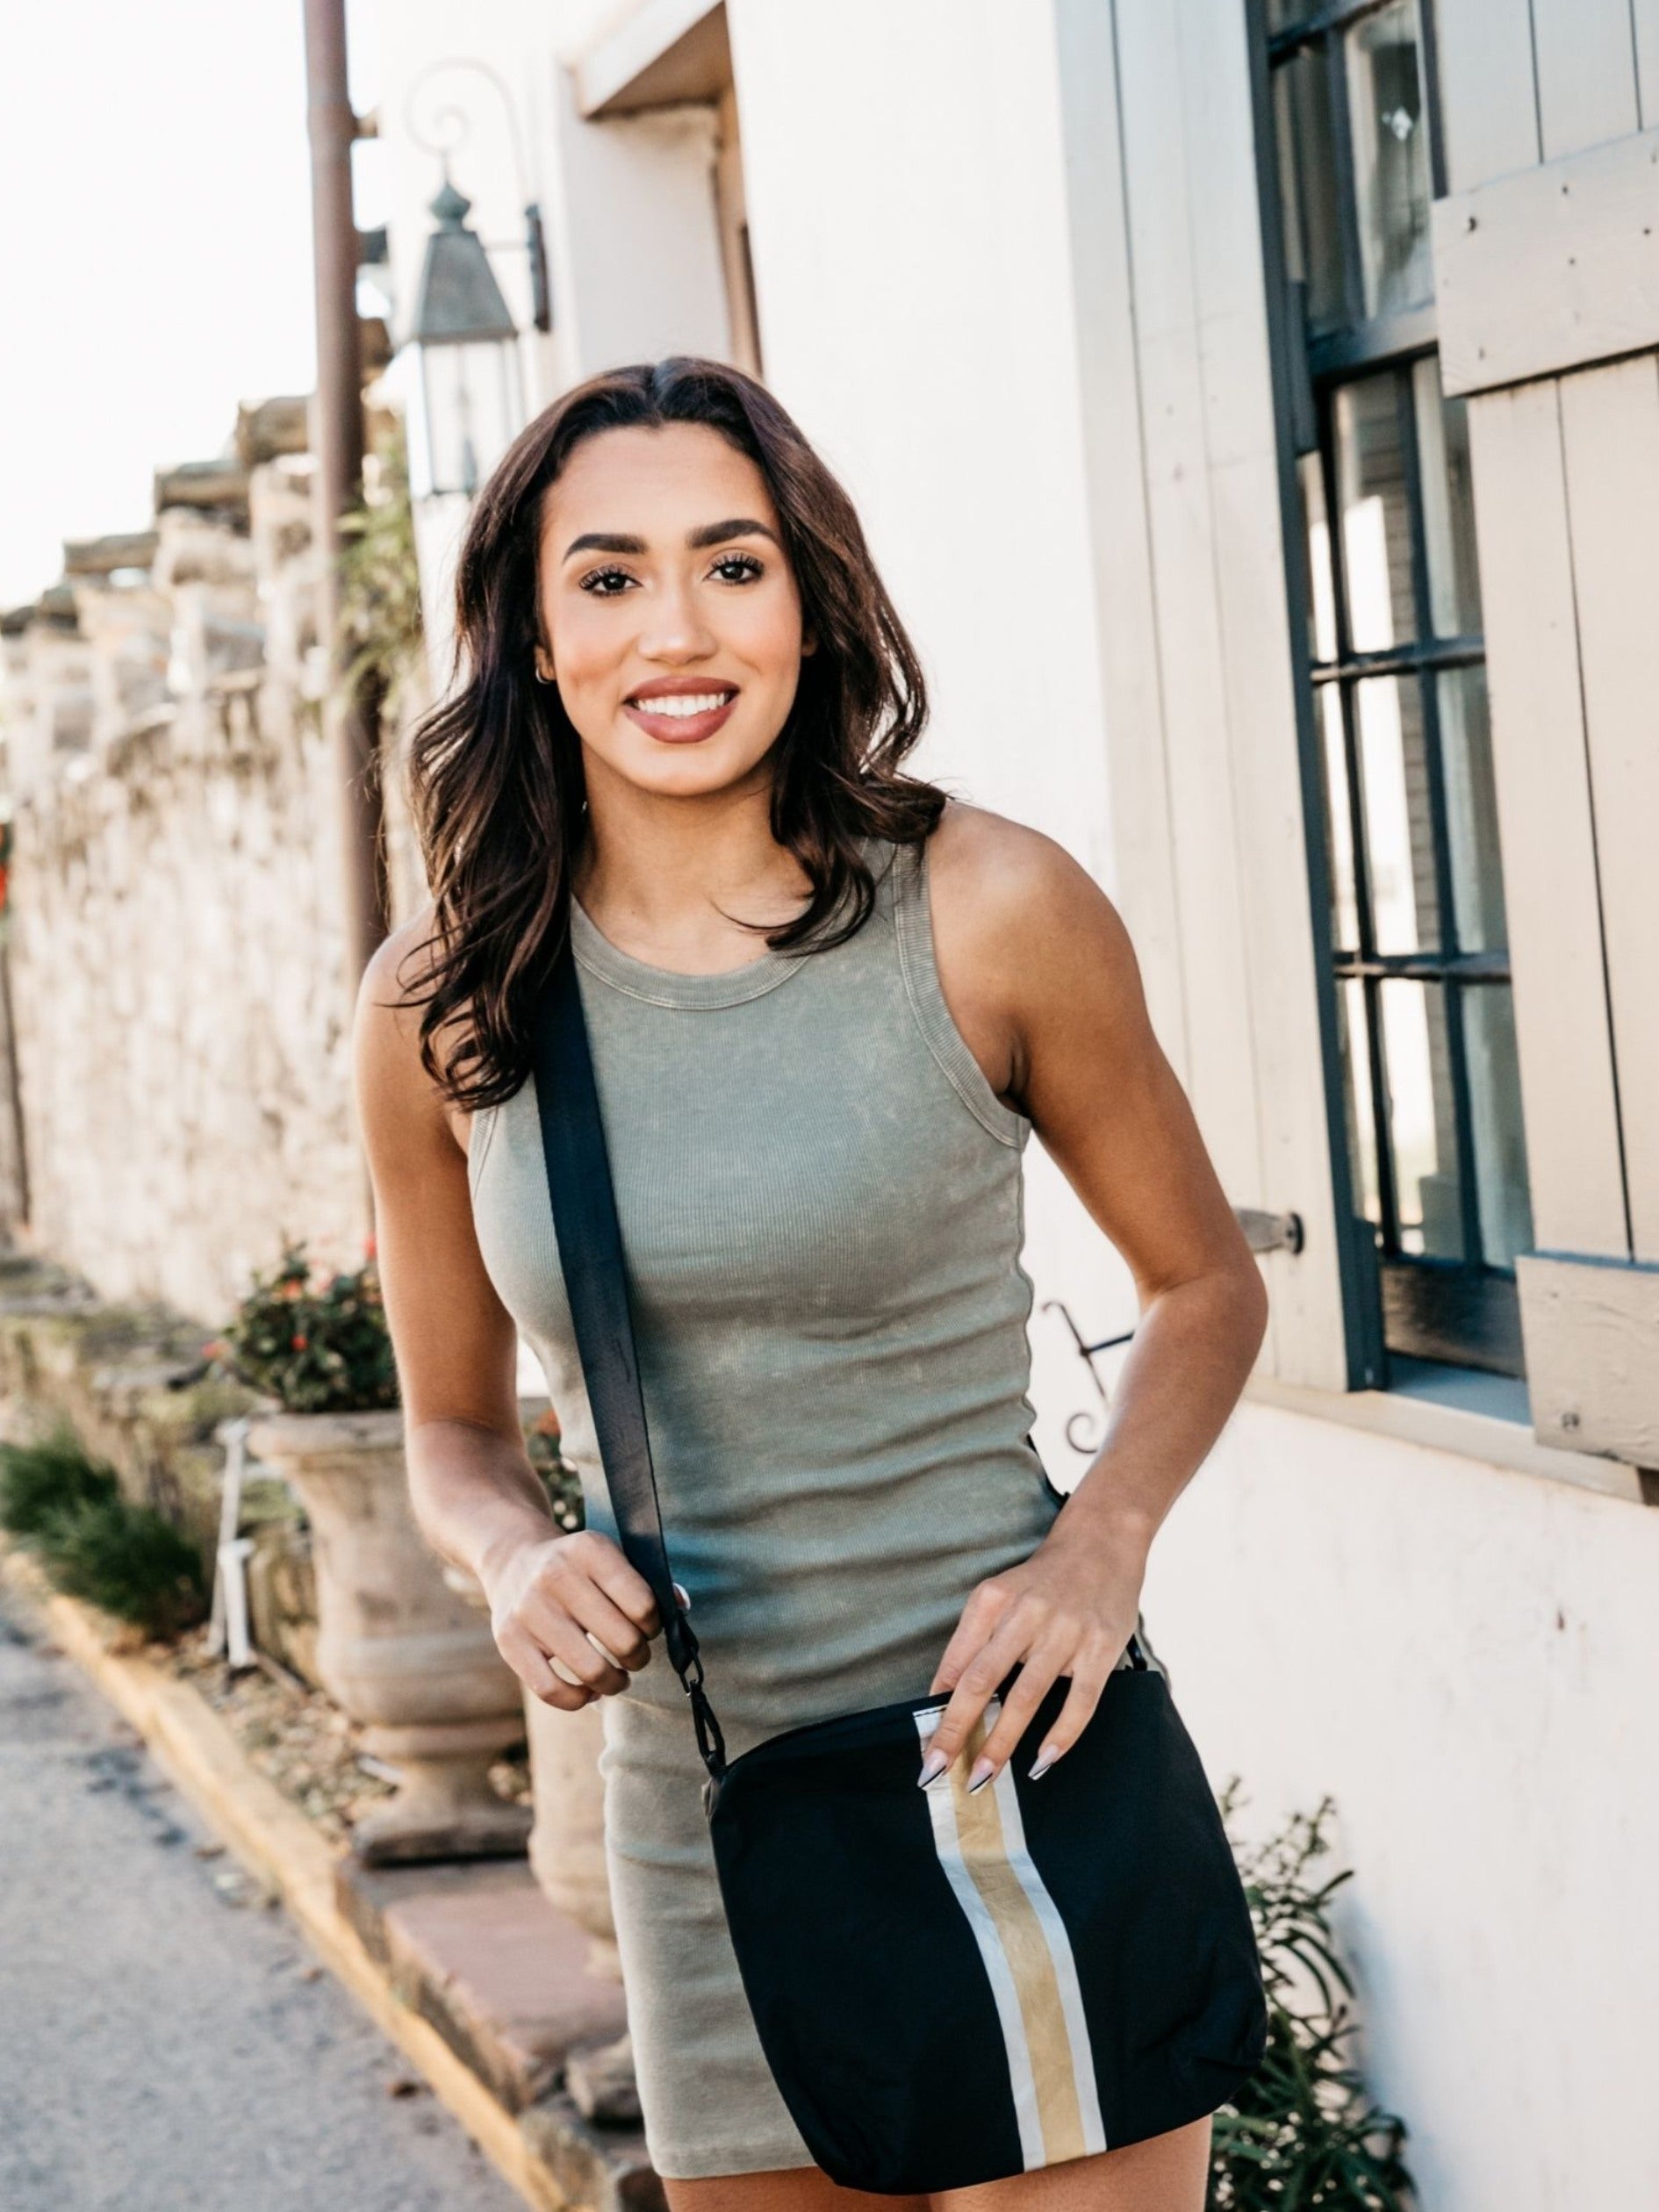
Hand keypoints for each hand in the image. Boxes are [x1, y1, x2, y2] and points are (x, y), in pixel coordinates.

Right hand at [481, 1528, 660, 1709]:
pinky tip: (588, 1691)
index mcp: (589, 1549)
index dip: (654, 1625)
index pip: (642, 1603)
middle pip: (622, 1640)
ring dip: (615, 1682)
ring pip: (590, 1670)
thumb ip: (647, 1582)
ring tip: (618, 1678)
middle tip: (637, 1656)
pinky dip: (578, 1700)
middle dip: (639, 1657)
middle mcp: (555, 1576)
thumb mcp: (609, 1557)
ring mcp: (528, 1610)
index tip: (649, 1628)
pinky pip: (551, 1690)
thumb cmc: (576, 1566)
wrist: (512, 1558)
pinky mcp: (509, 1641)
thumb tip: (682, 1607)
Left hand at [920, 1521, 1143, 1791]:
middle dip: (957, 1730)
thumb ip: (971, 1641)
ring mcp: (1066, 1631)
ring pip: (1027, 1696)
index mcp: (992, 1600)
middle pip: (982, 1681)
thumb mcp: (997, 1596)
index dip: (938, 1710)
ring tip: (983, 1777)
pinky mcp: (1101, 1647)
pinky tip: (1043, 1762)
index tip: (927, 1750)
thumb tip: (943, 1696)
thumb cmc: (1042, 1580)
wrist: (1102, 1541)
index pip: (957, 1664)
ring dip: (1002, 1741)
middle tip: (938, 1771)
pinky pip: (1080, 1700)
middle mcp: (1026, 1613)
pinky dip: (1061, 1734)